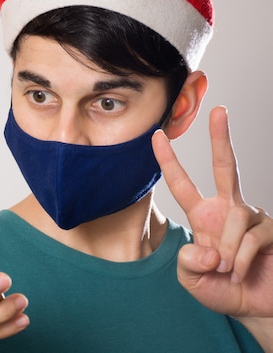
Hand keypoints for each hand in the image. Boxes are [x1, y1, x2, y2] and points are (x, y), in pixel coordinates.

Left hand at [152, 106, 272, 318]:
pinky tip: (242, 272)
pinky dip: (241, 260)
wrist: (255, 309)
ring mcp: (253, 217)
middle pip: (225, 166)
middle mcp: (228, 209)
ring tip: (227, 270)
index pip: (182, 183)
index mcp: (203, 215)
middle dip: (221, 137)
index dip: (168, 161)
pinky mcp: (272, 230)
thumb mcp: (191, 279)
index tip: (156, 136)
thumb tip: (206, 247)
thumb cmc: (221, 290)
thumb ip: (187, 262)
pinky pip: (251, 238)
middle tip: (219, 110)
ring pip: (234, 217)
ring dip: (226, 250)